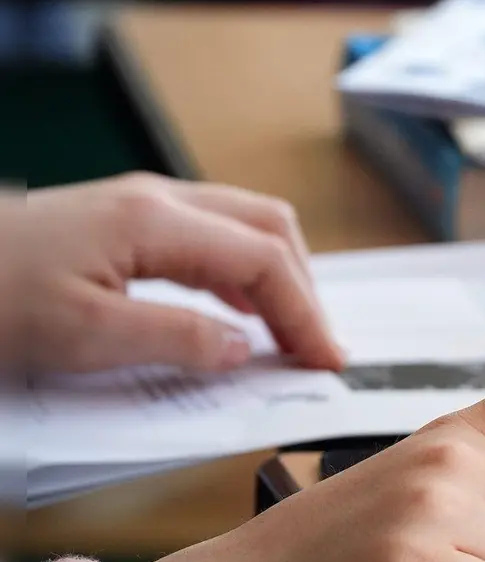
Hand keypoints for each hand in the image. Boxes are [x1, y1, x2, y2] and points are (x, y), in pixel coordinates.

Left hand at [24, 172, 341, 372]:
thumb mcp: (83, 337)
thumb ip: (176, 340)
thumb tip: (243, 349)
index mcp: (154, 222)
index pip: (264, 262)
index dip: (305, 313)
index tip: (325, 361)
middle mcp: (155, 200)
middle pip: (267, 228)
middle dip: (304, 287)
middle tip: (316, 346)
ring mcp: (137, 205)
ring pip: (241, 225)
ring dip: (276, 276)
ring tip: (287, 332)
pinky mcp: (118, 220)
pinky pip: (206, 235)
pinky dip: (240, 273)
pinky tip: (234, 312)